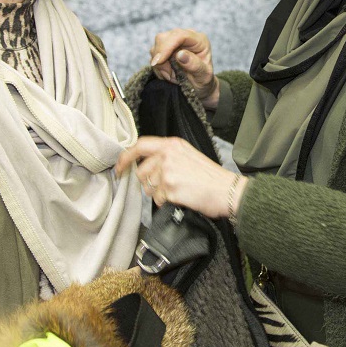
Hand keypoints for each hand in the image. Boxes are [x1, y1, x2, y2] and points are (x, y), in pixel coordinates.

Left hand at [116, 136, 247, 219]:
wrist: (226, 190)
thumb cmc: (211, 177)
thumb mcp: (188, 156)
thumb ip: (167, 156)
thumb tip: (145, 166)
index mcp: (172, 144)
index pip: (139, 145)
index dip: (125, 158)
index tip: (119, 168)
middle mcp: (167, 154)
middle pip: (140, 171)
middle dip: (148, 183)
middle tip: (166, 187)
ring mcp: (167, 170)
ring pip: (147, 187)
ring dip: (158, 193)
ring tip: (177, 191)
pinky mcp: (169, 187)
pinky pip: (157, 199)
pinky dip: (166, 202)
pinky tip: (180, 197)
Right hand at [149, 29, 218, 108]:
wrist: (199, 87)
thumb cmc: (204, 80)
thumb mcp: (204, 76)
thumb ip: (195, 65)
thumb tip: (180, 54)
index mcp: (199, 41)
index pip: (179, 35)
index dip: (167, 46)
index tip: (160, 61)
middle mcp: (185, 38)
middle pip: (163, 38)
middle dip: (161, 58)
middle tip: (170, 75)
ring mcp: (174, 43)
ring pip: (155, 48)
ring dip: (160, 66)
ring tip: (173, 76)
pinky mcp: (165, 50)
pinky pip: (153, 57)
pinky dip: (158, 68)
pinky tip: (169, 75)